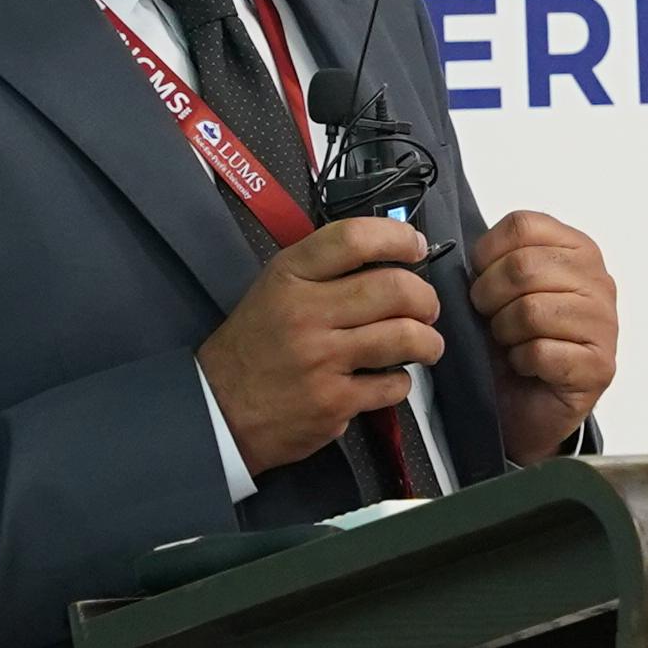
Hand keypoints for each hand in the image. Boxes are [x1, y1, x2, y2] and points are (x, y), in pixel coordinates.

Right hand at [201, 215, 444, 472]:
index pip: (353, 239)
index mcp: (290, 276)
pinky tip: (388, 380)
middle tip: (427, 308)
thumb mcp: (274, 289)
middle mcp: (307, 313)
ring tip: (426, 345)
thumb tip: (391, 260)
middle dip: (425, 298)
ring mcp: (322, 359)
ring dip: (428, 341)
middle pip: (394, 288)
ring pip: (405, 337)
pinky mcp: (334, 402)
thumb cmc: (254, 344)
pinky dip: (401, 382)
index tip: (415, 246)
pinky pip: (393, 385)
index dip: (397, 237)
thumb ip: (324, 271)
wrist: (219, 410)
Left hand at [471, 209, 619, 462]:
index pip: (524, 225)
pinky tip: (526, 366)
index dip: (487, 253)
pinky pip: (541, 352)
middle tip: (488, 318)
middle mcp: (598, 281)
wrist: (529, 407)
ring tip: (510, 343)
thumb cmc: (516, 344)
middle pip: (524, 266)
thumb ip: (495, 264)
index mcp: (576, 250)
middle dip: (489, 296)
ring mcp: (604, 324)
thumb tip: (463, 256)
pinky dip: (521, 362)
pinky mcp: (598, 366)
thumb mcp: (502, 292)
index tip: (480, 277)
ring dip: (505, 332)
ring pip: (531, 310)